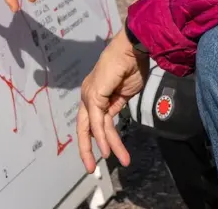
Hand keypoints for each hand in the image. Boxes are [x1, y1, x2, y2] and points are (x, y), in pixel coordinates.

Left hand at [77, 31, 148, 171]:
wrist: (134, 50)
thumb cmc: (132, 65)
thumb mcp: (125, 93)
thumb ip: (116, 106)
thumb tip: (113, 119)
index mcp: (95, 94)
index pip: (90, 121)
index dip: (95, 138)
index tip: (102, 155)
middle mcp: (89, 95)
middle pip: (84, 127)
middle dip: (87, 149)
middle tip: (91, 168)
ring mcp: (90, 95)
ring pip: (94, 127)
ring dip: (106, 146)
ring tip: (116, 161)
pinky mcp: (94, 95)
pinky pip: (97, 121)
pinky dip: (102, 137)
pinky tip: (107, 150)